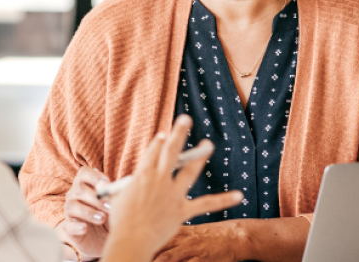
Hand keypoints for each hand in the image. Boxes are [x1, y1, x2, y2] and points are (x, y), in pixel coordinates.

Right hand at [58, 166, 111, 258]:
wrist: (104, 235)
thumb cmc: (109, 212)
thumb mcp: (115, 203)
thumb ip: (116, 194)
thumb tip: (118, 187)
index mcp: (85, 183)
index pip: (84, 173)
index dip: (94, 176)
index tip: (107, 183)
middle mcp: (74, 194)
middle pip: (79, 190)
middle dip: (96, 198)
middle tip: (110, 207)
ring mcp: (70, 211)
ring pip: (72, 207)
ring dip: (88, 212)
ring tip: (102, 218)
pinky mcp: (69, 228)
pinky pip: (68, 226)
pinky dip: (76, 226)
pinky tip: (85, 228)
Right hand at [101, 115, 242, 261]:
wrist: (131, 239)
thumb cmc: (122, 219)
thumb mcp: (119, 196)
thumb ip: (127, 185)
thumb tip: (124, 180)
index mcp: (143, 174)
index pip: (153, 151)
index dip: (159, 141)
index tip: (165, 134)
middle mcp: (159, 180)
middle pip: (171, 152)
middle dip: (178, 134)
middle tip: (186, 119)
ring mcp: (173, 194)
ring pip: (189, 171)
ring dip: (199, 157)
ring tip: (208, 144)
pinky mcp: (182, 210)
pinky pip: (206, 204)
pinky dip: (223, 200)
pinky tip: (239, 195)